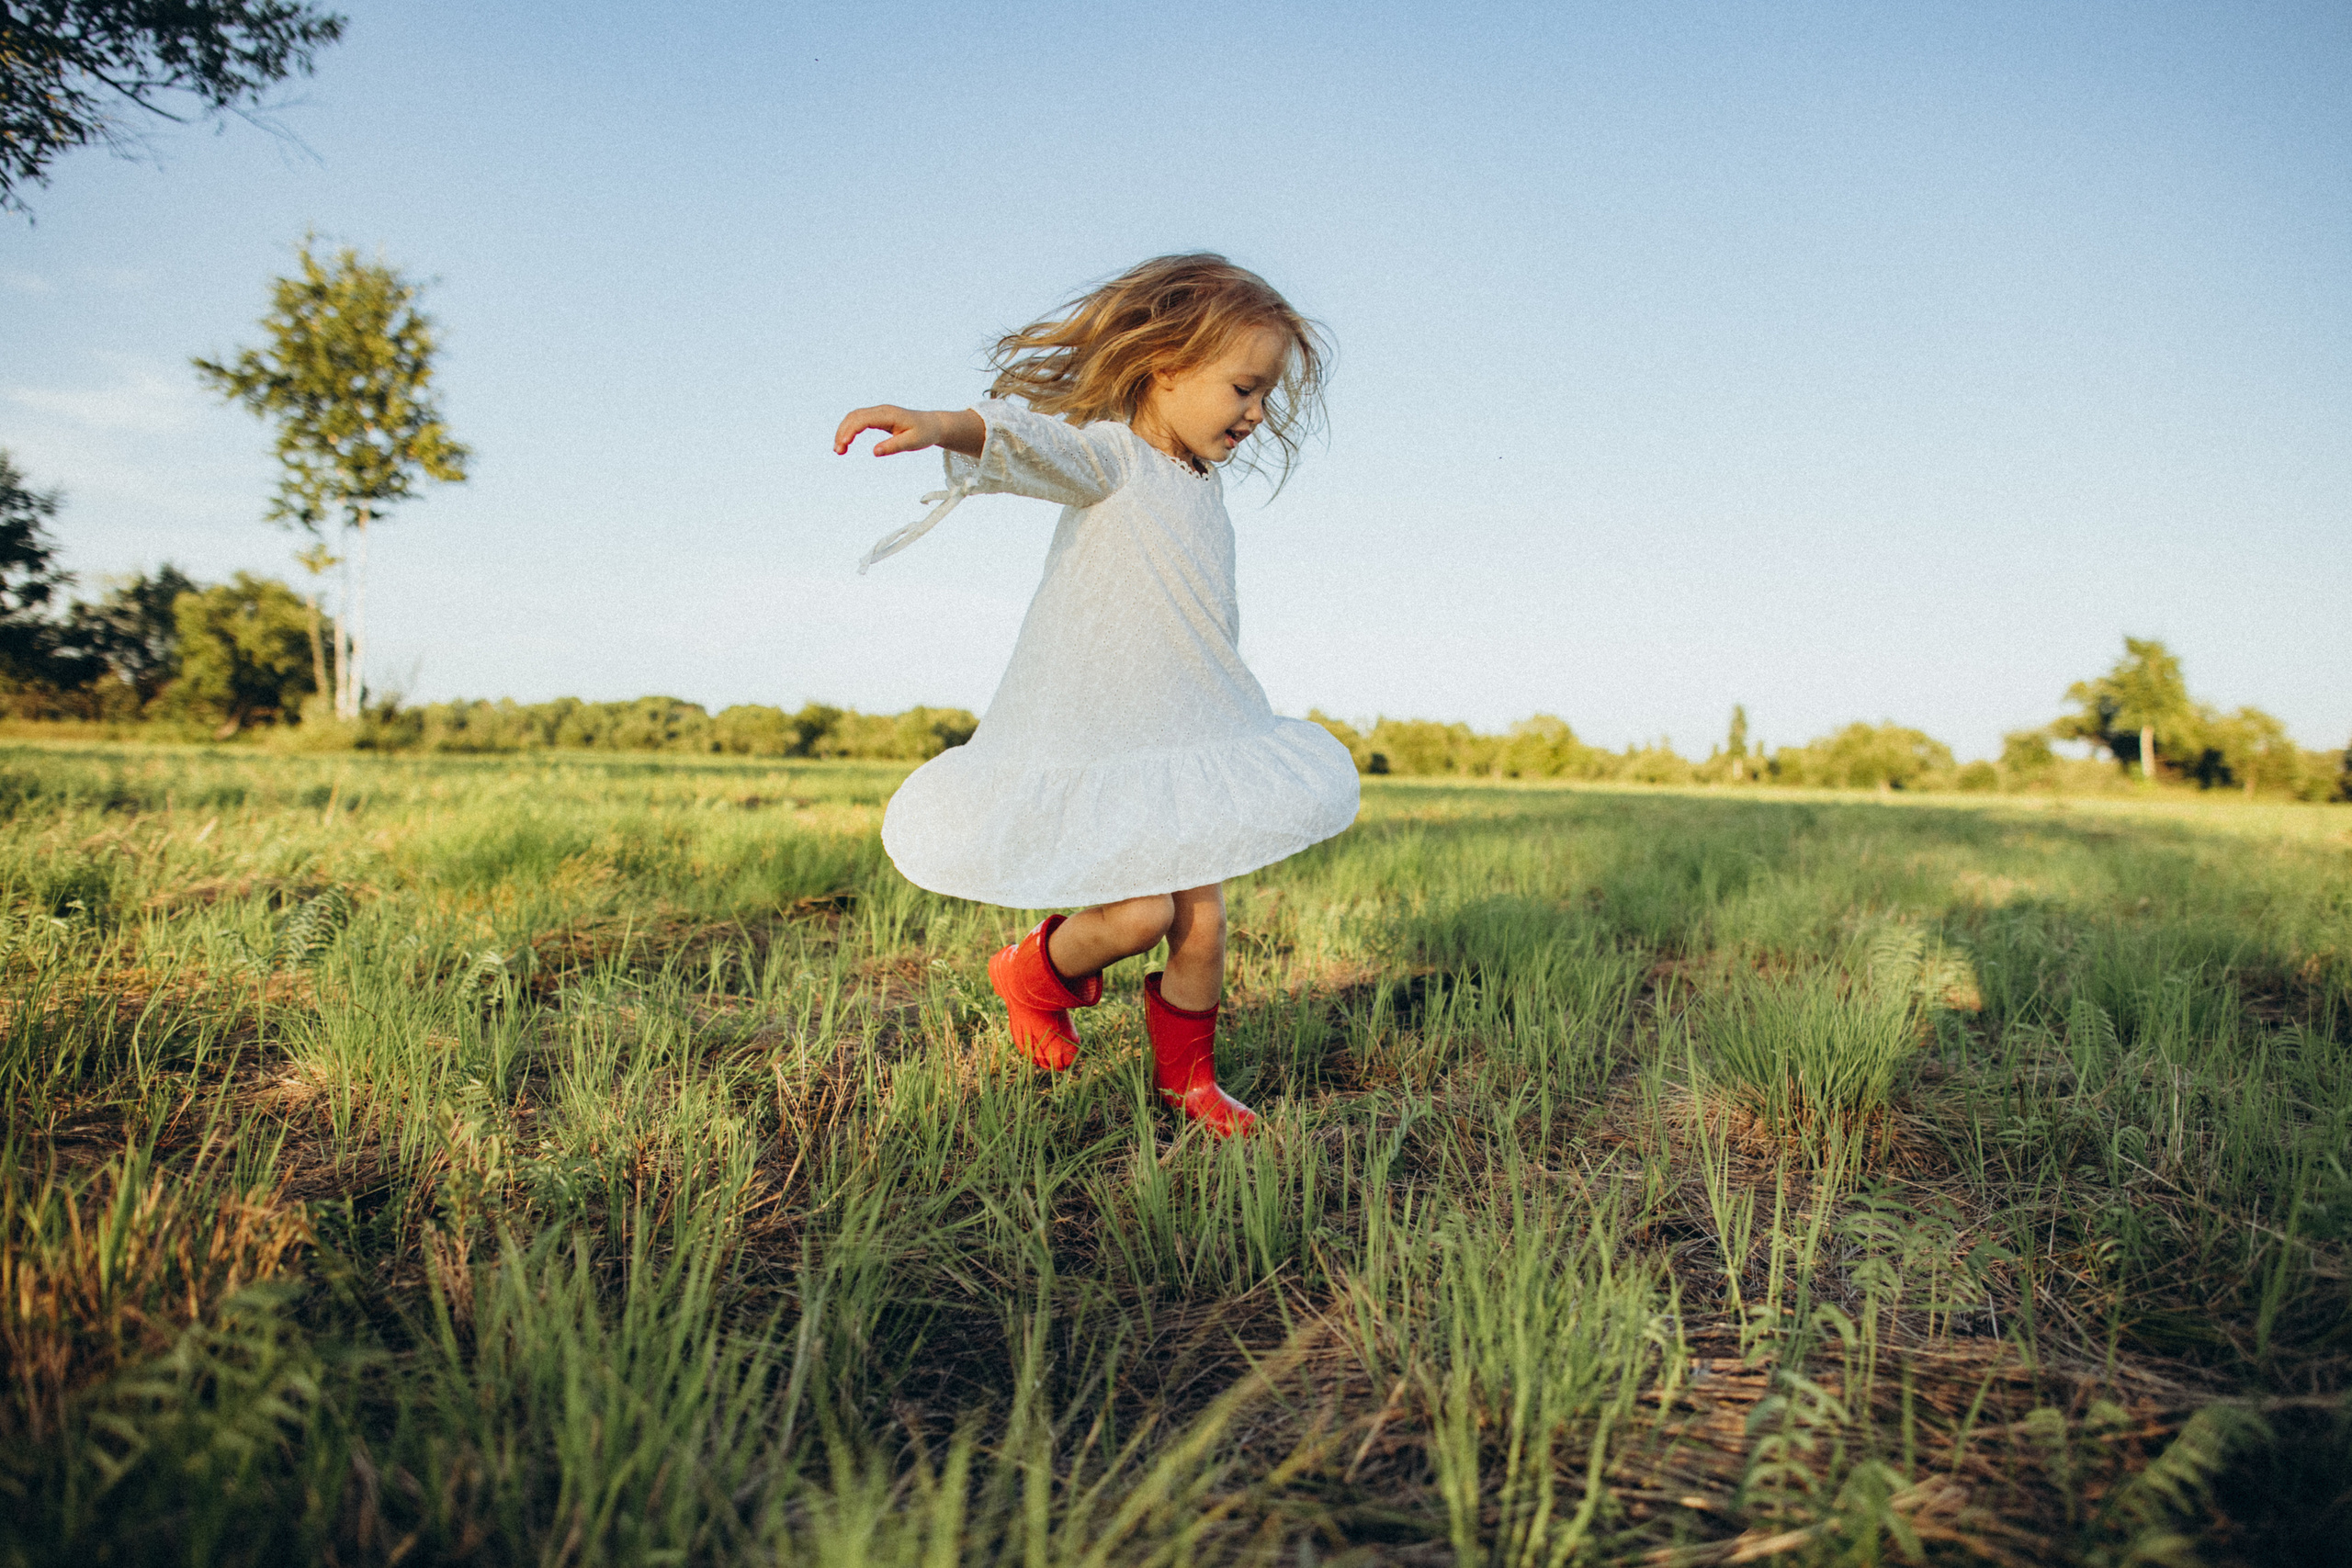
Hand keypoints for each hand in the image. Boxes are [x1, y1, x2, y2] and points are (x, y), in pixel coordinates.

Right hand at [833, 405, 983, 457]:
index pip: (863, 419)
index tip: (843, 445)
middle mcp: (881, 410)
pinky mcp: (878, 417)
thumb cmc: (924, 433)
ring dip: (843, 431)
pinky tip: (846, 442)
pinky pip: (859, 420)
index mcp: (889, 415)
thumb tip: (875, 452)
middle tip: (838, 451)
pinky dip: (849, 430)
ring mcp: (879, 412)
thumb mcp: (912, 443)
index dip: (850, 431)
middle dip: (842, 432)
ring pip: (854, 417)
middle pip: (854, 416)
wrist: (932, 424)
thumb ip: (894, 446)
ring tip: (839, 450)